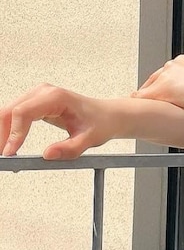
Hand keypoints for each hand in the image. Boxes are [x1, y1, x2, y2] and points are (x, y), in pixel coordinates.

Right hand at [1, 86, 115, 158]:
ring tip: (6, 154)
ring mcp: (37, 96)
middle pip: (9, 112)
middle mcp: (43, 92)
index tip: (9, 153)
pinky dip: (9, 130)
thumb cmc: (100, 122)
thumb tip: (48, 155)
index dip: (13, 134)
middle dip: (3, 135)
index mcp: (56, 97)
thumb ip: (70, 149)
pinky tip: (10, 145)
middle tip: (4, 157)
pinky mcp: (35, 102)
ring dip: (3, 134)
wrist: (107, 115)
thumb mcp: (89, 140)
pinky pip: (15, 115)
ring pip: (8, 113)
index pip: (23, 112)